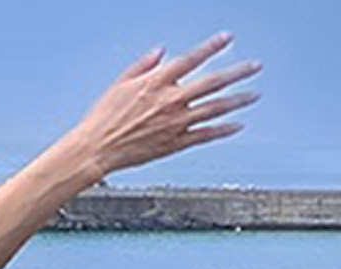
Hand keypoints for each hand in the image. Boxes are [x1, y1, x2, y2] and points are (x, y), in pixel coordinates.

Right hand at [72, 34, 260, 179]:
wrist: (94, 150)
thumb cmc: (102, 119)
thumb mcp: (120, 84)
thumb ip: (143, 66)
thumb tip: (161, 53)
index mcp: (157, 82)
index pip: (192, 59)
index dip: (212, 46)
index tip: (228, 38)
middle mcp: (171, 100)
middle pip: (212, 82)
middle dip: (237, 73)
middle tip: (255, 66)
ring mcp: (175, 123)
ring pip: (214, 108)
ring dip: (238, 100)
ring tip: (254, 95)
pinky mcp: (173, 143)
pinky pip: (205, 135)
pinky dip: (223, 130)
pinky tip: (237, 125)